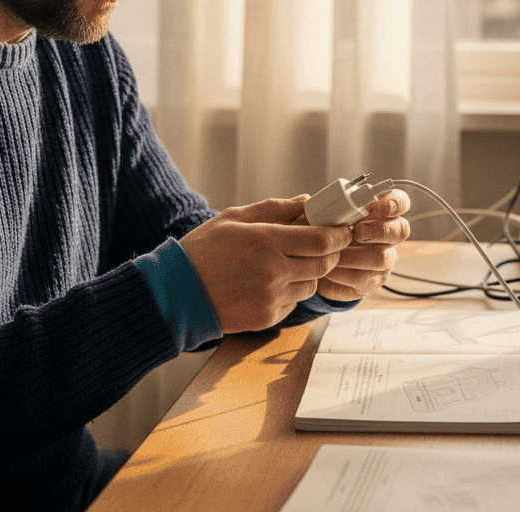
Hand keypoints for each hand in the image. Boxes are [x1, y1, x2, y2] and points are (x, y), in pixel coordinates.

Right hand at [180, 198, 351, 332]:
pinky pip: (294, 303)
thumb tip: (307, 201)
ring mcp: (271, 297)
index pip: (321, 240)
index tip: (342, 230)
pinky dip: (291, 292)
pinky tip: (271, 283)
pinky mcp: (267, 317)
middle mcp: (273, 271)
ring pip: (311, 284)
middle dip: (331, 253)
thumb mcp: (235, 219)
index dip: (338, 235)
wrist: (177, 293)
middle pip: (324, 263)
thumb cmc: (204, 250)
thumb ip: (275, 209)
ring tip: (291, 264)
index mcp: (266, 241)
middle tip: (325, 246)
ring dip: (310, 273)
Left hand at [316, 189, 410, 301]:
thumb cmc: (323, 232)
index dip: (396, 203)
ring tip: (334, 254)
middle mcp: (388, 234)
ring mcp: (384, 258)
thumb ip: (323, 208)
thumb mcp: (322, 216)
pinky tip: (329, 270)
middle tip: (358, 232)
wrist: (316, 265)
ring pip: (383, 257)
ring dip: (355, 255)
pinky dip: (343, 273)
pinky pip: (364, 278)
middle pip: (401, 230)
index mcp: (379, 211)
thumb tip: (310, 203)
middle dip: (380, 230)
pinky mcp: (373, 280)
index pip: (401, 202)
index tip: (384, 207)